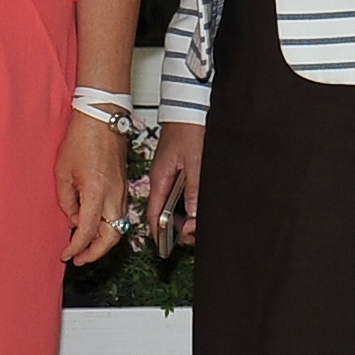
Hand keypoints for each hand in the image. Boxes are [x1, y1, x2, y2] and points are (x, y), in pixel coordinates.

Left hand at [58, 113, 128, 264]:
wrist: (101, 118)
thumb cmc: (81, 139)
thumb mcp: (62, 172)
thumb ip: (66, 200)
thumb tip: (72, 218)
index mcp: (97, 193)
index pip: (87, 232)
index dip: (75, 248)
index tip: (66, 254)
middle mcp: (113, 196)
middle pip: (111, 237)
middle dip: (95, 253)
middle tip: (79, 258)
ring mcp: (121, 191)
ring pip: (118, 227)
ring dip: (103, 241)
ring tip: (85, 246)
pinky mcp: (122, 186)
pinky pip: (119, 214)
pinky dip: (108, 226)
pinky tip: (94, 226)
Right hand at [146, 120, 206, 257]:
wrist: (190, 106)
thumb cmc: (188, 128)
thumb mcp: (195, 161)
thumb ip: (194, 189)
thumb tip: (194, 215)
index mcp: (159, 179)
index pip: (155, 214)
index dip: (159, 234)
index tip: (166, 249)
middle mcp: (161, 179)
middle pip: (165, 212)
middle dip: (178, 227)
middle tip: (195, 233)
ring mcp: (169, 174)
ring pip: (174, 204)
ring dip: (186, 216)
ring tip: (199, 223)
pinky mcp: (178, 169)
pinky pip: (181, 193)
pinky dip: (189, 203)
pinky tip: (199, 206)